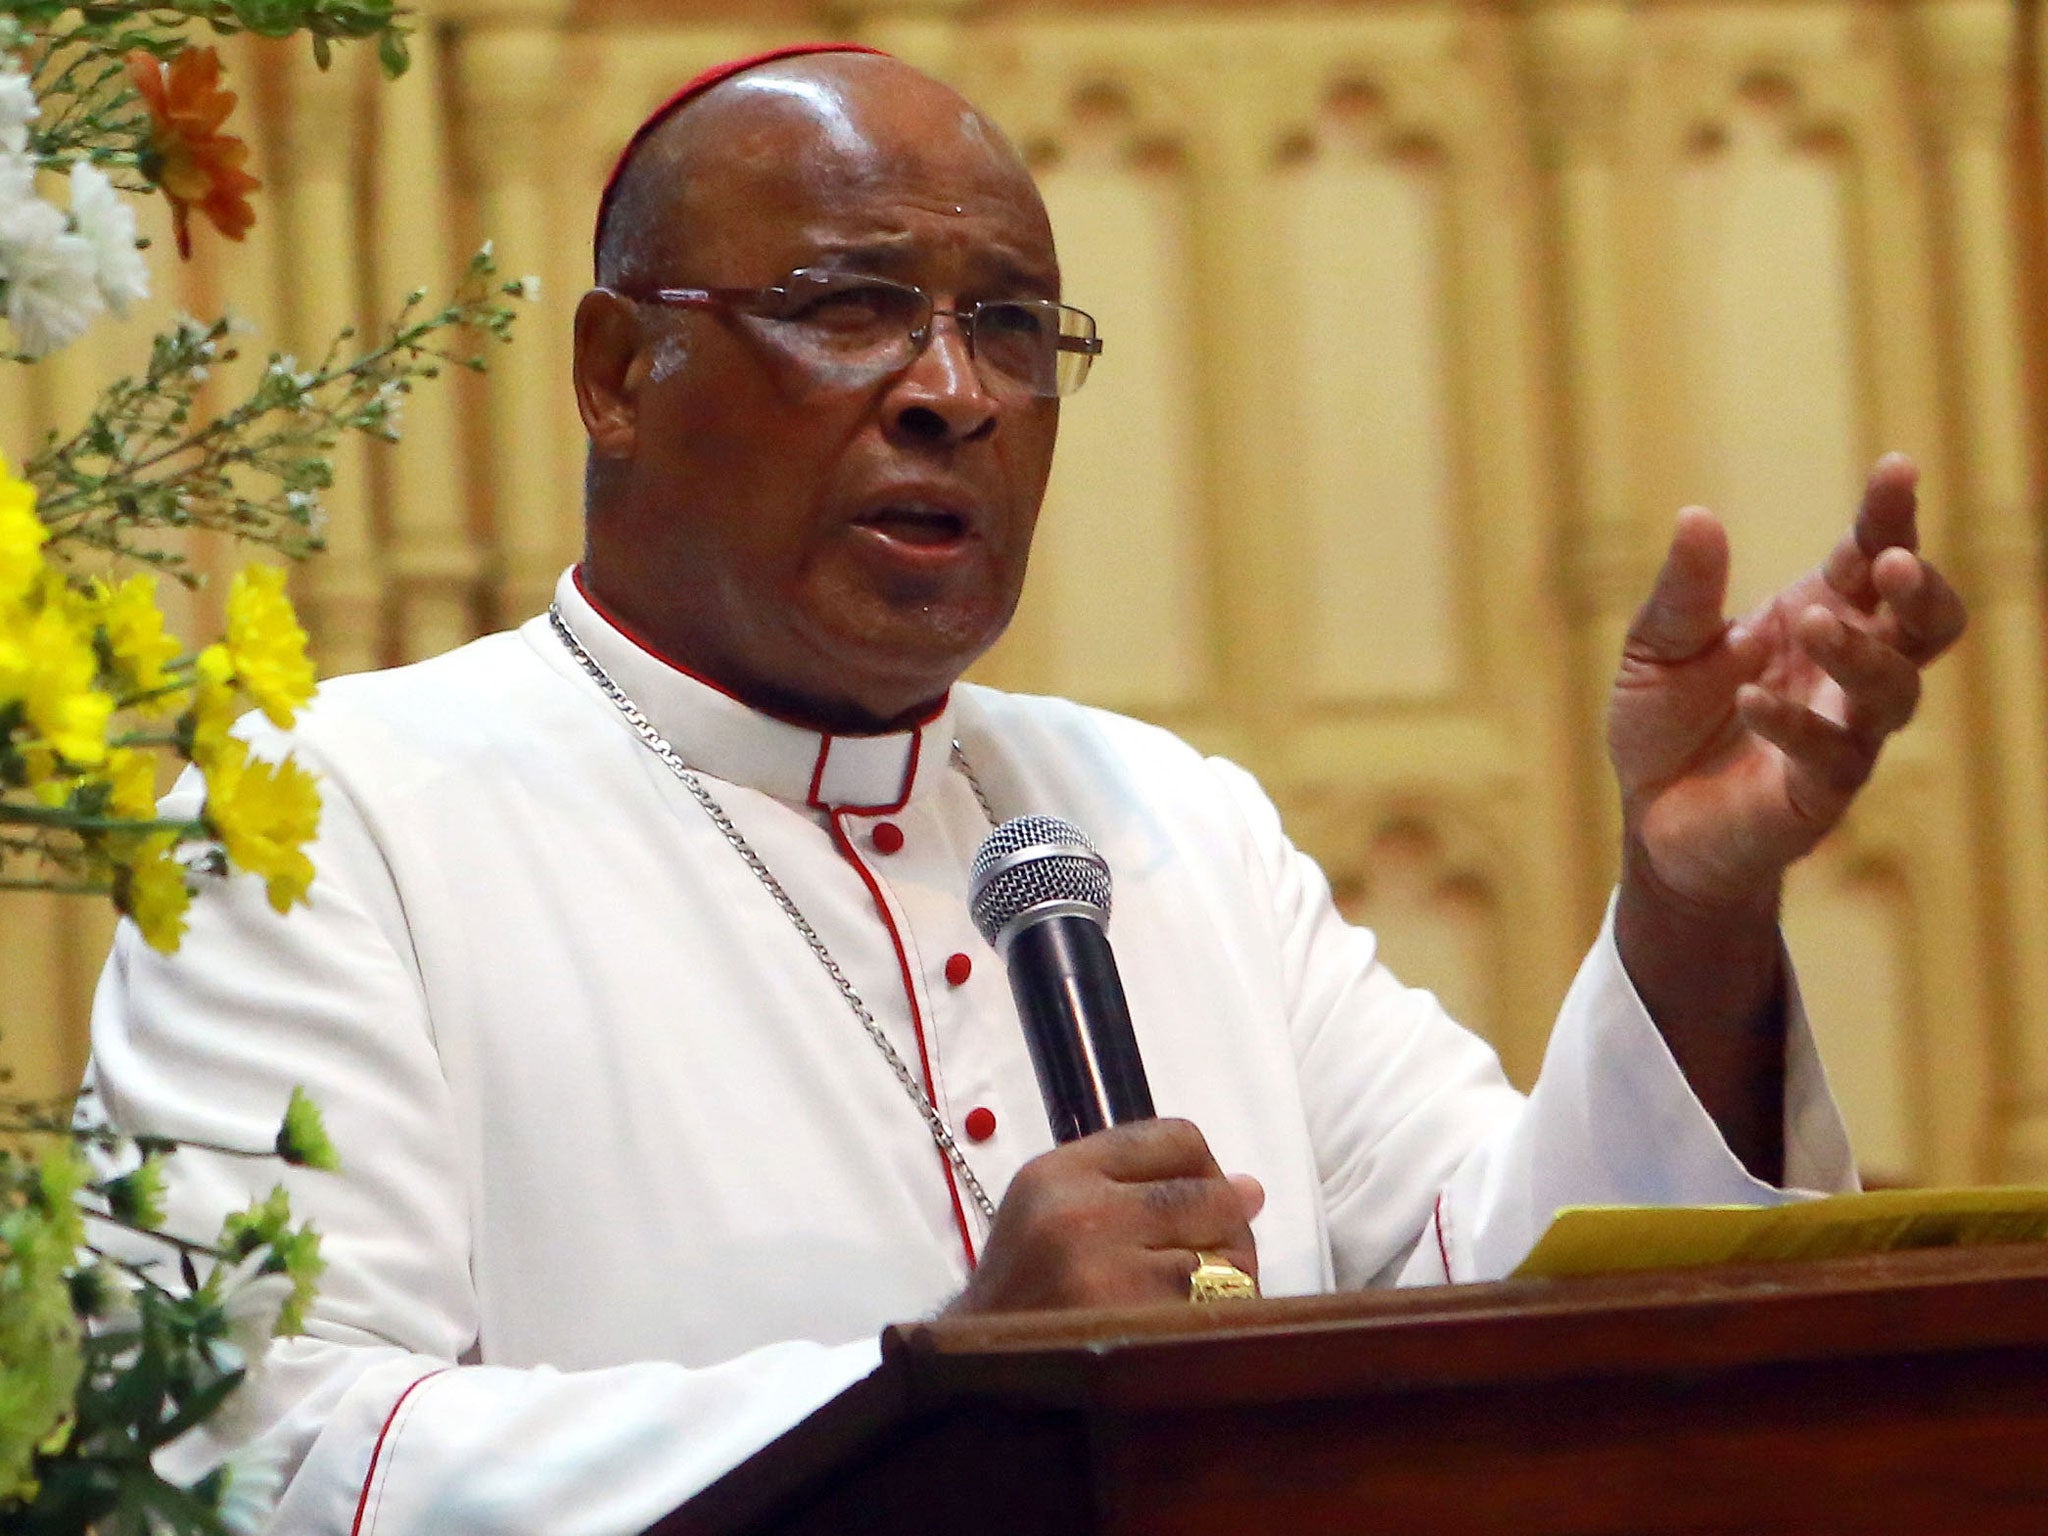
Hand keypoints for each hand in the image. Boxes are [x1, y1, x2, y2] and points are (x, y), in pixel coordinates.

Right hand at [945, 1119, 1263, 1313]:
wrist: (978, 1368)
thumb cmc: (1028, 1285)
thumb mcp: (1051, 1204)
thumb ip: (1133, 1181)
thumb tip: (1250, 1190)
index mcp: (1058, 1174)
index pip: (1176, 1138)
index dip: (1206, 1168)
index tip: (1206, 1198)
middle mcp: (1080, 1217)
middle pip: (1210, 1197)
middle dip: (1229, 1226)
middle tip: (1217, 1254)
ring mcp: (1107, 1279)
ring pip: (1222, 1261)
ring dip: (1228, 1281)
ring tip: (1197, 1296)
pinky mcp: (1132, 1335)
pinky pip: (1214, 1316)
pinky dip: (1217, 1323)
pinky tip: (1185, 1329)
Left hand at [1609, 453, 1966, 910]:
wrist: (1649, 820)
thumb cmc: (1666, 725)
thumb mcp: (1656, 649)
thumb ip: (1683, 592)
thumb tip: (1696, 516)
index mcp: (1818, 615)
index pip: (1872, 558)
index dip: (1890, 517)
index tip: (1895, 469)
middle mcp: (1845, 671)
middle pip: (1927, 625)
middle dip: (1921, 589)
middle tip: (1889, 563)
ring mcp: (1845, 732)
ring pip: (1896, 690)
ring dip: (1859, 651)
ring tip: (1810, 621)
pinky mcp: (1822, 792)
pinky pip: (1836, 755)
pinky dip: (1796, 723)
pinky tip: (1751, 700)